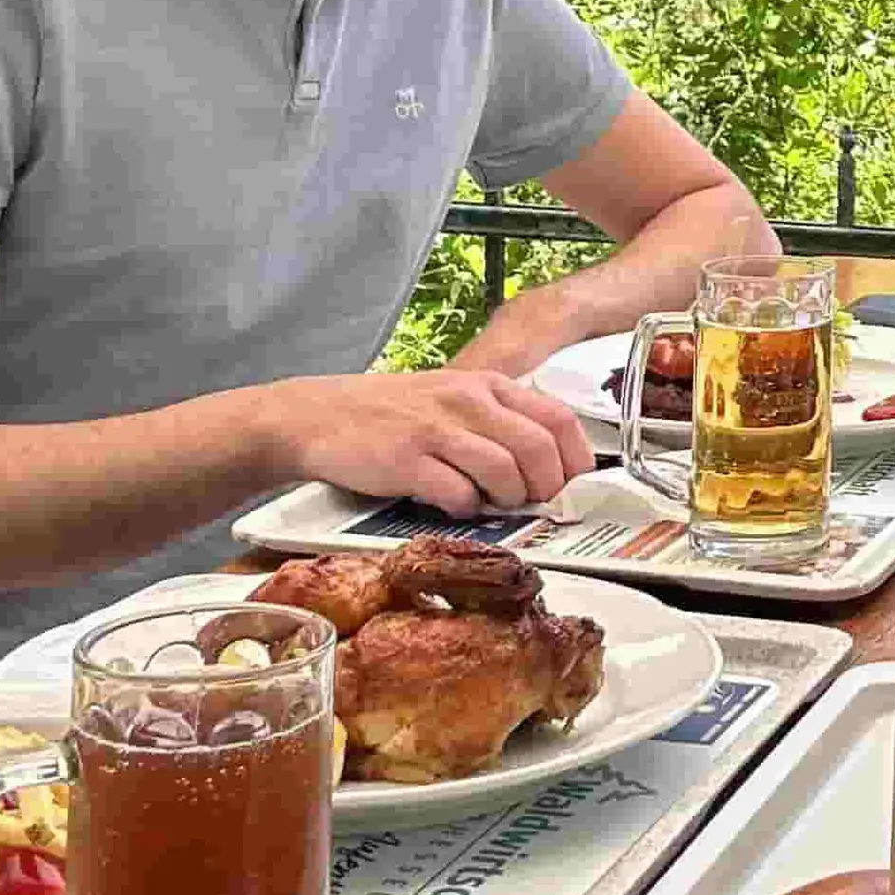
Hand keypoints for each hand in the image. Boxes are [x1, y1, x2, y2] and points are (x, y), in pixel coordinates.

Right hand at [280, 367, 594, 513]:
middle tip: (535, 506)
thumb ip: (497, 425)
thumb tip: (547, 469)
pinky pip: (458, 494)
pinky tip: (454, 505)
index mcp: (486, 385)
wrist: (318, 415)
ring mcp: (437, 429)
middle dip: (547, 488)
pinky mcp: (407, 460)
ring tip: (492, 505)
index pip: (558, 419)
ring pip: (505, 472)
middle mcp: (467, 400)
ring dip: (508, 501)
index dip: (576, 460)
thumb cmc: (391, 413)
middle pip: (539, 449)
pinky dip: (466, 509)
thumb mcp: (452, 399)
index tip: (573, 486)